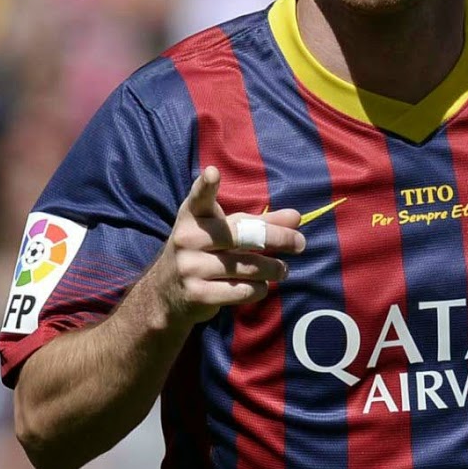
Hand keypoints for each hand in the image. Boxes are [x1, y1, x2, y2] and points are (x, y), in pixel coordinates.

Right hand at [156, 165, 304, 324]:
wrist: (166, 292)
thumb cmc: (204, 251)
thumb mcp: (225, 231)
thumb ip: (260, 223)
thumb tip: (297, 217)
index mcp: (193, 216)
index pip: (199, 198)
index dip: (206, 186)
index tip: (213, 173)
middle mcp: (188, 238)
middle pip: (244, 236)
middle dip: (279, 239)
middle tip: (300, 243)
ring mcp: (190, 267)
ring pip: (249, 267)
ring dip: (274, 270)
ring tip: (282, 270)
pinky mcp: (198, 294)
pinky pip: (243, 291)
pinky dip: (259, 289)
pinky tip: (259, 286)